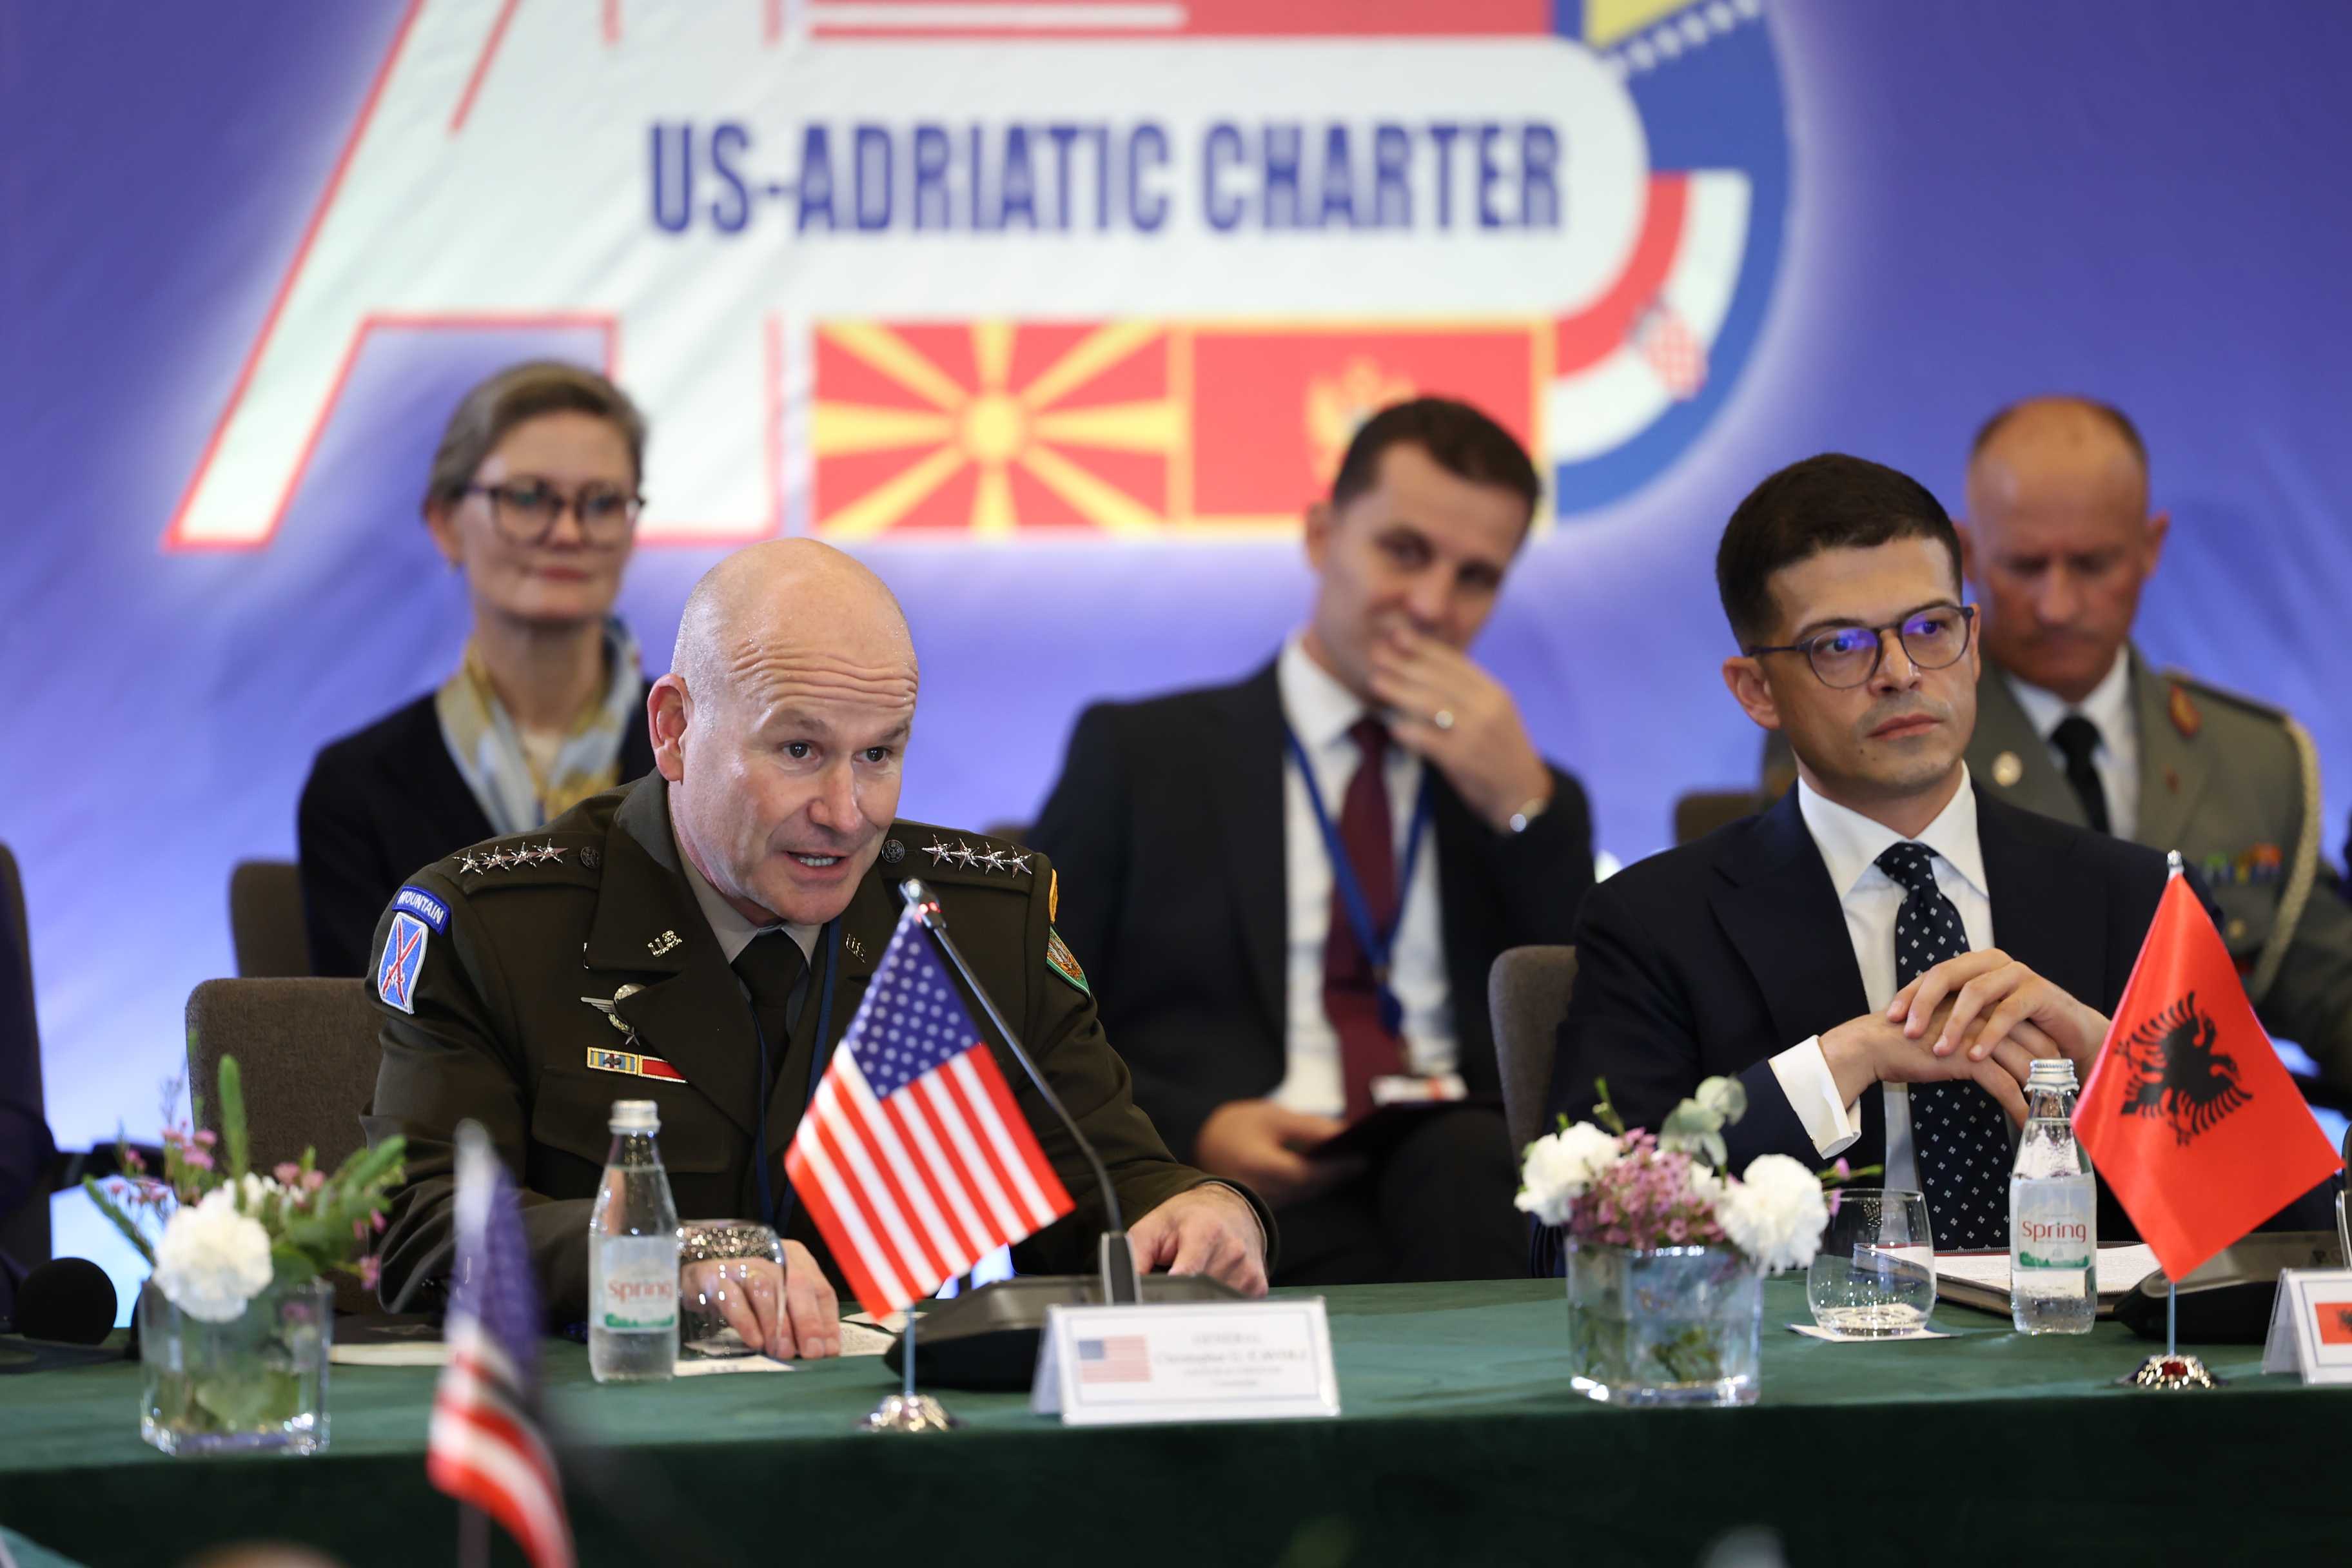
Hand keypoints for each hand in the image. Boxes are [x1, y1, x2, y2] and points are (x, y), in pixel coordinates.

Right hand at [683, 1241, 838, 1358]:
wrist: (701, 1281)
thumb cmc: (748, 1296)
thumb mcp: (779, 1303)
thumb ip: (800, 1320)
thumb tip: (823, 1349)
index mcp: (796, 1260)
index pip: (820, 1289)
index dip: (827, 1321)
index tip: (829, 1350)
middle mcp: (773, 1258)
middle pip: (798, 1285)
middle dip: (808, 1322)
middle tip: (810, 1353)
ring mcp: (744, 1265)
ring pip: (767, 1290)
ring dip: (777, 1324)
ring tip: (782, 1352)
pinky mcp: (717, 1277)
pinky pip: (734, 1298)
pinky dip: (747, 1322)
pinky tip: (755, 1342)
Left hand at [1129, 1184, 1269, 1295]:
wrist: (1228, 1207)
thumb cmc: (1188, 1218)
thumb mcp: (1153, 1227)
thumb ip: (1135, 1255)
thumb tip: (1127, 1287)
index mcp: (1206, 1231)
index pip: (1191, 1272)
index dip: (1175, 1287)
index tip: (1167, 1297)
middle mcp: (1232, 1250)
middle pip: (1199, 1291)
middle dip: (1182, 1292)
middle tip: (1176, 1279)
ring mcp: (1248, 1269)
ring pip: (1214, 1302)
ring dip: (1200, 1296)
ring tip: (1198, 1274)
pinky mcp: (1258, 1284)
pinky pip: (1232, 1305)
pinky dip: (1218, 1299)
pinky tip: (1215, 1280)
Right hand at [1193, 1098, 1361, 1207]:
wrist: (1201, 1147)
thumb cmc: (1235, 1127)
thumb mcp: (1271, 1117)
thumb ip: (1308, 1127)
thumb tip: (1343, 1134)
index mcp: (1260, 1166)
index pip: (1309, 1172)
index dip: (1337, 1166)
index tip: (1364, 1156)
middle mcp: (1262, 1191)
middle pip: (1312, 1186)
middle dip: (1340, 1172)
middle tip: (1368, 1155)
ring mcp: (1264, 1202)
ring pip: (1308, 1193)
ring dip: (1332, 1179)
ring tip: (1356, 1160)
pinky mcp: (1268, 1204)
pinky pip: (1299, 1195)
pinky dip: (1318, 1183)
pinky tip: (1335, 1170)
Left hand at [1366, 625, 1551, 832]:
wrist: (1522, 792)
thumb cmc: (1499, 749)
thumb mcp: (1493, 711)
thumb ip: (1465, 691)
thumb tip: (1424, 667)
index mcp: (1493, 692)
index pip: (1454, 662)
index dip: (1423, 647)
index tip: (1397, 635)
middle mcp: (1486, 707)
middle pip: (1438, 679)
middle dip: (1404, 664)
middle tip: (1377, 654)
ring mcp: (1475, 733)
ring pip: (1430, 705)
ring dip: (1399, 691)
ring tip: (1376, 682)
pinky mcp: (1463, 758)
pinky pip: (1428, 740)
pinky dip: (1408, 731)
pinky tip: (1392, 726)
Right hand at [1820, 997, 2052, 1123]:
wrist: (1874, 1044)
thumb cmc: (1903, 1041)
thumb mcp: (1946, 1031)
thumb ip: (1970, 1034)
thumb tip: (1988, 1056)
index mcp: (1983, 1005)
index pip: (2029, 1026)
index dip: (2047, 1051)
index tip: (2055, 1075)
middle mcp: (1986, 1014)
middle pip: (2038, 1044)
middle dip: (2054, 1074)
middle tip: (2064, 1098)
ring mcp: (1979, 1033)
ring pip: (2027, 1065)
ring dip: (2042, 1094)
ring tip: (2053, 1116)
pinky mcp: (1969, 1055)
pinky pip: (2005, 1085)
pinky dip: (2018, 1106)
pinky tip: (2026, 1122)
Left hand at [1884, 950, 2109, 1075]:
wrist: (2069, 1037)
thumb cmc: (2017, 1029)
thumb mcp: (1979, 1019)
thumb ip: (1951, 1014)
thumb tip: (1904, 1026)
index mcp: (1973, 965)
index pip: (1933, 974)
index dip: (1910, 994)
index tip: (1891, 1018)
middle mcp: (1992, 963)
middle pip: (1948, 975)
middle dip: (1924, 1003)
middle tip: (1910, 1032)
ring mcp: (2017, 974)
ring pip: (1976, 992)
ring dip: (1955, 1024)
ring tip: (1940, 1050)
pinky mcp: (2038, 992)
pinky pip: (2008, 1012)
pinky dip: (1989, 1034)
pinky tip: (1975, 1055)